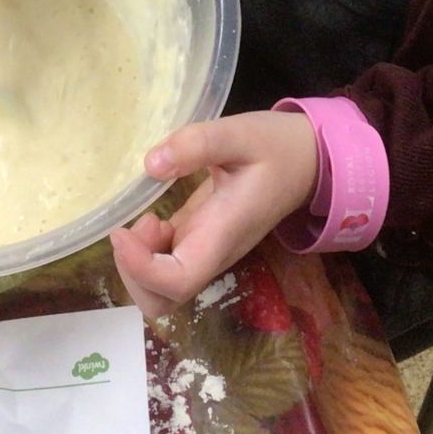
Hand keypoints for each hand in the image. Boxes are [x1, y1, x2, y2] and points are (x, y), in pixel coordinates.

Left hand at [109, 111, 318, 319]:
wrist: (308, 161)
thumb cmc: (277, 147)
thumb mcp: (241, 133)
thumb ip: (199, 144)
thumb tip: (152, 164)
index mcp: (223, 234)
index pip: (179, 281)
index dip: (142, 269)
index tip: (124, 232)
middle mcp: (213, 253)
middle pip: (164, 300)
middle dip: (134, 274)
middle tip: (135, 229)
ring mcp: (207, 252)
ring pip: (162, 289)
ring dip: (139, 263)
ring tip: (150, 220)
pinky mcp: (201, 241)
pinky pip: (166, 267)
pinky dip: (148, 252)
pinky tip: (158, 218)